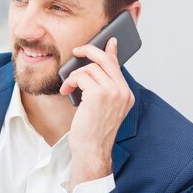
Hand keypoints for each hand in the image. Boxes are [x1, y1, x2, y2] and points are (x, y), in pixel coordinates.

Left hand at [59, 37, 134, 189]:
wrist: (91, 151)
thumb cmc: (92, 132)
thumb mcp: (99, 107)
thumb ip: (101, 87)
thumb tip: (94, 71)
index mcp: (126, 95)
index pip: (117, 65)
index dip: (110, 51)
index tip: (108, 41)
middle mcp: (123, 92)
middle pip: (105, 59)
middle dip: (89, 50)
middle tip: (77, 50)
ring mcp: (113, 92)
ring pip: (90, 68)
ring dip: (74, 75)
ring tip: (68, 87)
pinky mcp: (99, 95)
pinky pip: (81, 76)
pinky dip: (70, 81)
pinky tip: (66, 91)